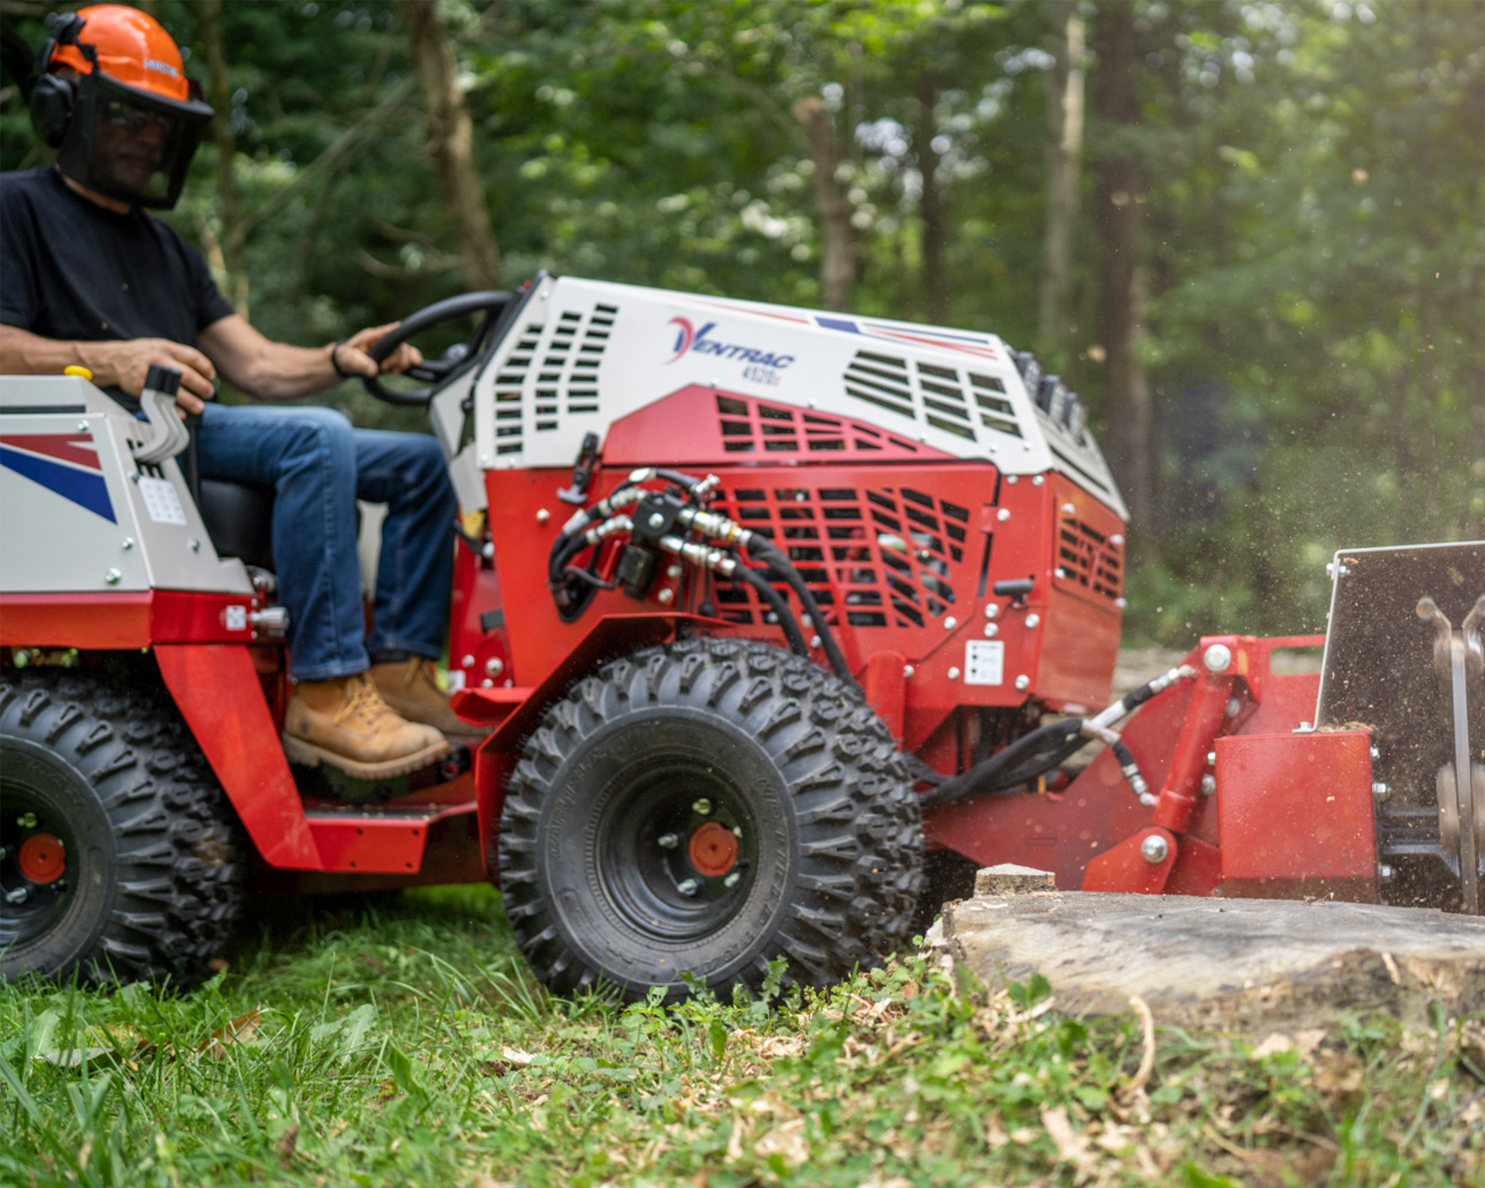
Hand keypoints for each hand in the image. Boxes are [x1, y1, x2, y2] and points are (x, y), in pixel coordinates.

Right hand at [87, 338, 216, 414]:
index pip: (192, 357)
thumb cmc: (142, 354)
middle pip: (186, 375)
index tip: (211, 376)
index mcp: (166, 348)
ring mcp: (150, 376)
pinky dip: (172, 410)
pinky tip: (181, 414)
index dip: (205, 367)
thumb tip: (203, 371)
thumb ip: (180, 355)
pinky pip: (160, 401)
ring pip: (175, 391)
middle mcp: (159, 361)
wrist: (114, 360)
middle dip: (201, 386)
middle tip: (209, 393)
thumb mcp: (160, 346)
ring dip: (190, 401)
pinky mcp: (142, 389)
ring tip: (200, 407)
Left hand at [332, 322, 423, 377]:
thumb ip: (361, 364)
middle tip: (384, 368)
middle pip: (398, 345)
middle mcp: (384, 340)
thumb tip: (374, 371)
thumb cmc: (348, 357)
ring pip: (406, 352)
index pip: (383, 332)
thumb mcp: (350, 360)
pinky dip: (412, 360)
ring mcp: (391, 348)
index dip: (393, 332)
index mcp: (371, 336)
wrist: (348, 362)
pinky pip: (409, 356)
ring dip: (403, 363)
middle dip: (395, 359)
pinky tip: (415, 364)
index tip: (399, 330)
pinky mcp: (396, 357)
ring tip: (393, 372)